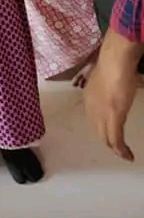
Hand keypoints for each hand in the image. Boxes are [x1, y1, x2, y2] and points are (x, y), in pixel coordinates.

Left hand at [84, 28, 142, 160]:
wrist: (115, 61)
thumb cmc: (115, 65)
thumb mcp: (109, 78)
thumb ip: (113, 87)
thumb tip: (126, 85)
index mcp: (89, 97)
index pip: (94, 118)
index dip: (103, 127)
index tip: (112, 131)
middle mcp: (91, 107)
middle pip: (98, 130)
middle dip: (108, 141)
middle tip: (119, 147)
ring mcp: (101, 113)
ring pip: (106, 138)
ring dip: (115, 148)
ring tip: (124, 154)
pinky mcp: (113, 117)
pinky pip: (116, 139)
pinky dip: (121, 150)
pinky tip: (128, 156)